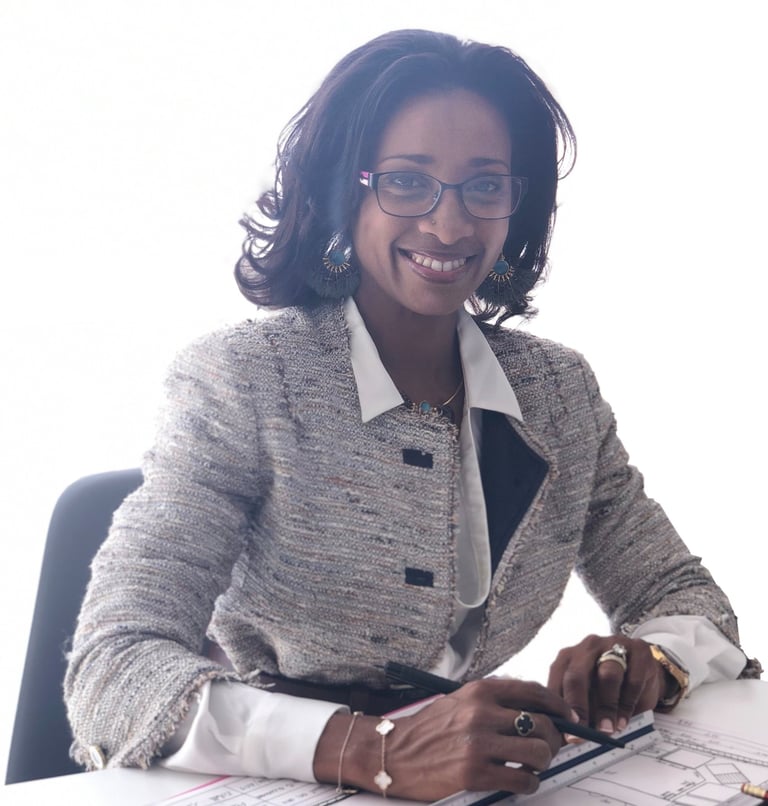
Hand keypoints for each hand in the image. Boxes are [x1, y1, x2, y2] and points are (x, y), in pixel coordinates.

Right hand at [315, 678, 576, 799]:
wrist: (394, 754)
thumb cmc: (430, 728)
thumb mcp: (461, 701)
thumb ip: (495, 702)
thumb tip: (537, 711)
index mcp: (480, 691)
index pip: (534, 691)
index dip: (558, 706)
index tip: (567, 717)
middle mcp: (481, 713)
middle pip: (542, 724)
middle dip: (553, 739)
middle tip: (549, 748)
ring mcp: (479, 744)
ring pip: (538, 752)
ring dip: (542, 762)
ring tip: (532, 766)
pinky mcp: (475, 774)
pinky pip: (522, 780)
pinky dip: (529, 783)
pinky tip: (520, 781)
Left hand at [548, 634, 665, 734]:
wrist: (644, 670)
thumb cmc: (608, 686)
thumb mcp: (589, 695)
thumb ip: (577, 710)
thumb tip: (565, 738)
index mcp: (569, 657)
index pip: (557, 679)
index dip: (558, 707)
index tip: (563, 732)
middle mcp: (587, 648)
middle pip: (577, 675)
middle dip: (578, 707)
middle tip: (581, 733)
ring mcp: (614, 645)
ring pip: (607, 675)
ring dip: (606, 707)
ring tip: (607, 730)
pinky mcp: (639, 652)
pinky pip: (633, 679)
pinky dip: (627, 704)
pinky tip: (623, 722)